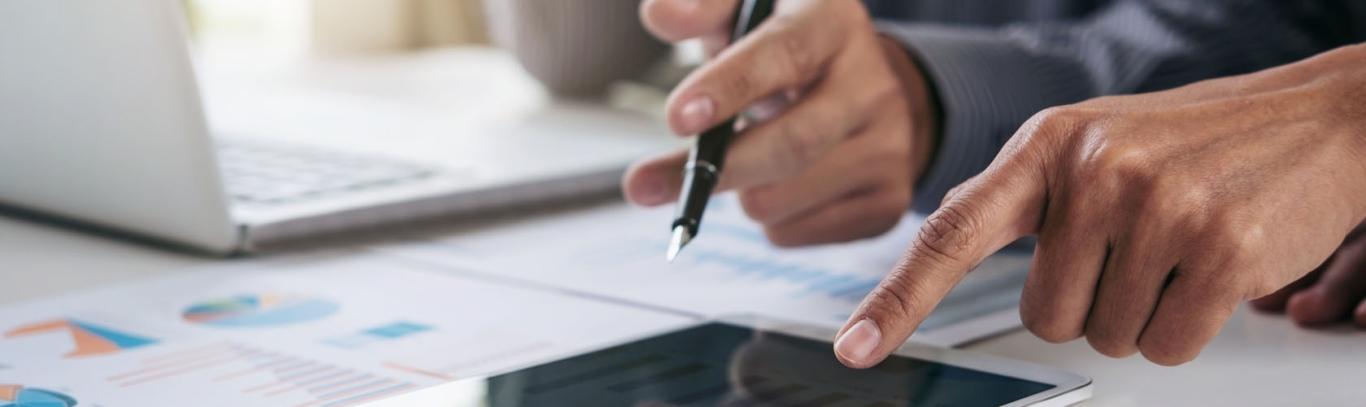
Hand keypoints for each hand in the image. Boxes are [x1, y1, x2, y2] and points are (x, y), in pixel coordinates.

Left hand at [622, 0, 937, 245]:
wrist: (860, 88)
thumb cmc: (781, 48)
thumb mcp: (744, 10)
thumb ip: (702, 7)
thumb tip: (660, 15)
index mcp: (835, 23)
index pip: (785, 54)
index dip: (729, 87)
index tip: (677, 118)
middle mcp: (875, 85)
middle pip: (792, 144)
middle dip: (719, 168)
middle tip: (650, 183)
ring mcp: (891, 147)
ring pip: (782, 200)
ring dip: (739, 193)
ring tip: (744, 161)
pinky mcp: (887, 200)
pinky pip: (796, 232)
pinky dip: (766, 219)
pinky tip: (778, 185)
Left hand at [834, 44, 1365, 366]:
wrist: (1316, 119)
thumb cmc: (1192, 141)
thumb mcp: (1093, 143)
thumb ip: (1028, 196)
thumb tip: (951, 252)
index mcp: (1046, 145)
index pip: (950, 232)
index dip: (898, 299)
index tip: (856, 347)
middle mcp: (1093, 170)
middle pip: (1044, 317)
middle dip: (1091, 304)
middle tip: (1138, 251)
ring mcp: (1156, 207)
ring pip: (1107, 336)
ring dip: (1144, 312)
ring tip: (1180, 247)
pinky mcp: (1220, 249)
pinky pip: (1168, 346)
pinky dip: (1189, 326)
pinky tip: (1213, 268)